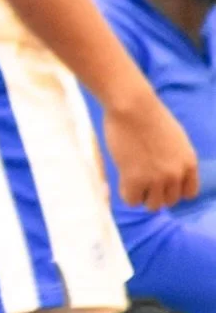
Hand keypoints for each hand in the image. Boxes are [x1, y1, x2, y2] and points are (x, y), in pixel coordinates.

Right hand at [103, 82, 197, 209]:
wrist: (132, 106)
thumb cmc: (149, 116)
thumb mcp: (175, 139)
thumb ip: (175, 159)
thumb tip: (167, 175)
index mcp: (189, 163)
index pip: (188, 194)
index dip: (173, 190)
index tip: (161, 183)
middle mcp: (176, 174)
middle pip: (169, 201)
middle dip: (155, 193)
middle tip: (142, 179)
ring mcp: (156, 178)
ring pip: (152, 205)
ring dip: (142, 195)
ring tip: (132, 178)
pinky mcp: (135, 179)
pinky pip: (132, 201)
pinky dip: (126, 193)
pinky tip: (123, 177)